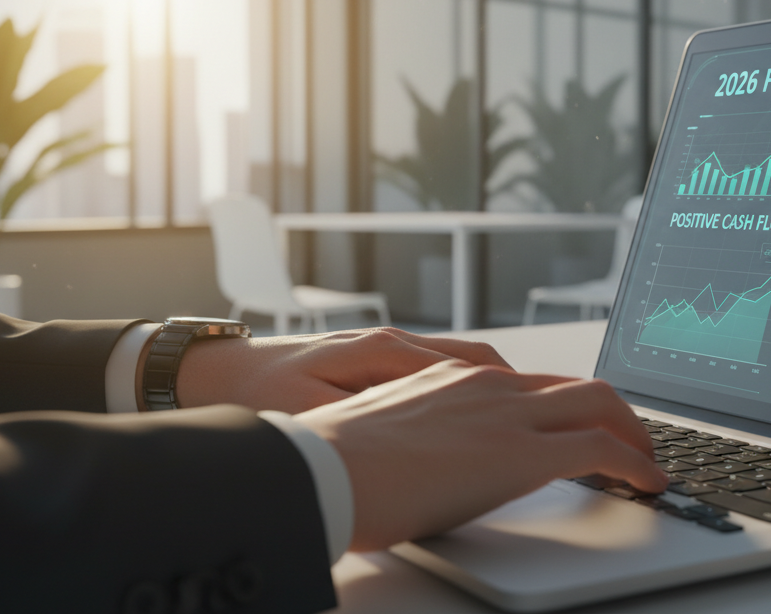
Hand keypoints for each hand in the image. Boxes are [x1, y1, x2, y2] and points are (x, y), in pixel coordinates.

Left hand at [165, 328, 513, 413]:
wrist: (212, 373)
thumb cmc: (257, 395)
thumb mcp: (308, 416)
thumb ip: (362, 418)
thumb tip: (408, 429)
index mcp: (381, 350)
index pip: (472, 364)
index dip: (515, 391)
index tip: (547, 413)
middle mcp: (391, 340)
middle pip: (479, 356)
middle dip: (524, 386)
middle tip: (557, 415)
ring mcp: (385, 346)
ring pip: (464, 358)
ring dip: (501, 384)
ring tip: (531, 414)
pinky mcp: (375, 358)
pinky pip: (441, 365)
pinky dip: (472, 384)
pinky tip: (480, 408)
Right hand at [295, 360, 668, 550]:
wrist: (316, 468)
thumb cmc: (335, 462)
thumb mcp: (391, 433)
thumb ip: (428, 435)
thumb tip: (435, 463)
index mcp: (457, 379)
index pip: (537, 383)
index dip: (574, 405)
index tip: (590, 427)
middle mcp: (489, 386)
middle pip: (580, 387)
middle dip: (619, 415)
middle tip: (635, 444)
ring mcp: (506, 414)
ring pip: (599, 406)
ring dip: (634, 435)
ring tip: (647, 464)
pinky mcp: (517, 452)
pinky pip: (599, 449)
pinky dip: (634, 464)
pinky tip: (647, 484)